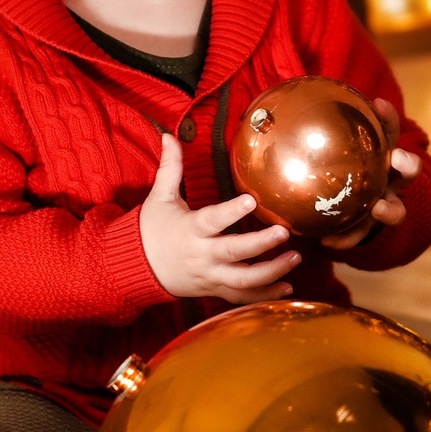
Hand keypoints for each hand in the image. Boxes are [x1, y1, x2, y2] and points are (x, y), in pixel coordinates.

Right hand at [138, 133, 299, 300]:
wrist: (135, 268)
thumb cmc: (150, 229)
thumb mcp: (159, 197)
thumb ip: (170, 167)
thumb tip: (169, 135)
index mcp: (190, 230)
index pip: (212, 220)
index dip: (231, 212)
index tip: (251, 201)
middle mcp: (201, 255)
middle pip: (234, 253)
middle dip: (261, 244)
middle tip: (284, 232)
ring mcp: (209, 276)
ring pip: (243, 280)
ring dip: (272, 272)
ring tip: (295, 258)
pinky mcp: (214, 290)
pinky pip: (241, 297)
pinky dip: (265, 295)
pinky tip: (287, 286)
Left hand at [318, 96, 422, 252]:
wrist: (344, 210)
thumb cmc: (332, 170)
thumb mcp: (324, 151)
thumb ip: (304, 137)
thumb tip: (263, 114)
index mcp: (381, 155)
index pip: (389, 131)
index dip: (388, 118)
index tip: (379, 104)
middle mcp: (390, 180)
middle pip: (409, 170)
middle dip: (408, 163)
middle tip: (397, 158)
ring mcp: (383, 206)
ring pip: (396, 211)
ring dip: (389, 209)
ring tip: (377, 208)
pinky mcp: (368, 231)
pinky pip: (359, 237)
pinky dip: (346, 239)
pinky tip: (327, 241)